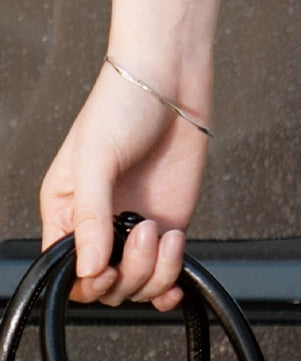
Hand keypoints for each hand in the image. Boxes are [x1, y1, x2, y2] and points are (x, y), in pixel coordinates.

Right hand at [39, 63, 209, 310]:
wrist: (171, 75)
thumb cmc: (121, 103)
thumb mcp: (95, 157)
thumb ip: (90, 216)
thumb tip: (87, 267)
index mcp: (67, 209)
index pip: (64, 271)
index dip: (86, 279)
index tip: (105, 266)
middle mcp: (101, 222)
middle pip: (104, 285)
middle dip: (126, 272)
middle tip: (143, 235)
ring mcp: (136, 224)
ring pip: (137, 282)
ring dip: (152, 270)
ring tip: (160, 231)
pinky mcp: (170, 219)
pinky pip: (168, 267)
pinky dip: (173, 276)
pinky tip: (176, 255)